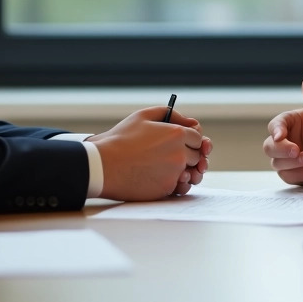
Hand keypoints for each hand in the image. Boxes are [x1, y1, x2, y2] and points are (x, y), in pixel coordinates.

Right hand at [89, 107, 209, 199]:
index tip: (180, 142)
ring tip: (166, 167)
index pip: (198, 138)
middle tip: (169, 155)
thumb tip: (188, 120)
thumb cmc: (121, 139)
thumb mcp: (144, 115)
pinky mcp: (166, 188)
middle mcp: (180, 153)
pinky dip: (172, 183)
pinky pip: (178, 186)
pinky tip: (160, 177)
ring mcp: (174, 173)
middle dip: (187, 155)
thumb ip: (170, 113)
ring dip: (183, 170)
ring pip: (190, 173)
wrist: (104, 165)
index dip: (189, 140)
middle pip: (196, 156)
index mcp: (177, 134)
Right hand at [263, 76, 302, 184]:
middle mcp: (285, 141)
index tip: (280, 137)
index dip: (276, 131)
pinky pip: (293, 178)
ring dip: (296, 165)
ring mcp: (288, 160)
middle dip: (283, 151)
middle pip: (270, 148)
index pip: (275, 125)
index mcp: (289, 123)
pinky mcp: (296, 175)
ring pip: (280, 165)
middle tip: (299, 152)